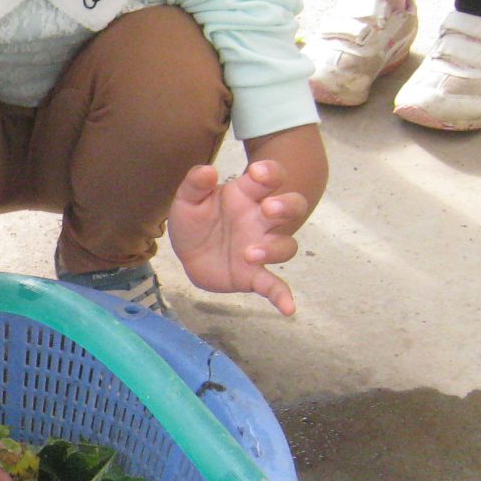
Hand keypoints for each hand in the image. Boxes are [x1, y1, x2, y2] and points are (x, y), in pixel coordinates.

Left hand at [167, 161, 309, 315]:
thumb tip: (207, 171)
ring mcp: (262, 247)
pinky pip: (274, 285)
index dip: (270, 172)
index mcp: (247, 194)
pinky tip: (288, 309)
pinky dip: (283, 296)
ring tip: (249, 253)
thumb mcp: (188, 199)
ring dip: (274, 248)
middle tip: (269, 208)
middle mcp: (261, 219)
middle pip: (292, 207)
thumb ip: (195, 184)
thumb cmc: (195, 219)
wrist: (188, 252)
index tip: (257, 173)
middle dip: (287, 206)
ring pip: (286, 245)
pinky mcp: (254, 275)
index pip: (269, 178)